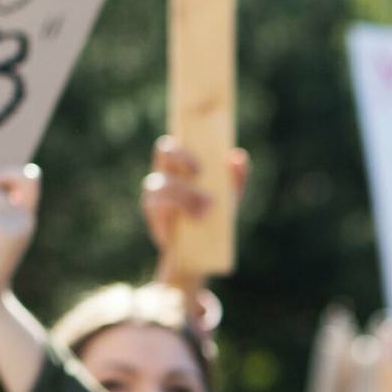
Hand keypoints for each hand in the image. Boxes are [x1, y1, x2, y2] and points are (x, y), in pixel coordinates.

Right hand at [142, 135, 248, 322]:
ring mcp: (155, 192)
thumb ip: (236, 178)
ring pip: (161, 181)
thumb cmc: (214, 218)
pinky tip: (196, 216)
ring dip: (185, 193)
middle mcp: (165, 173)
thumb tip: (238, 156)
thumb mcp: (230, 199)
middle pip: (163, 151)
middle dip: (181, 157)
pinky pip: (158, 204)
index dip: (183, 139)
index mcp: (182, 166)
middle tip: (200, 173)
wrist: (199, 253)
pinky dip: (178, 207)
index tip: (203, 154)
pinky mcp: (153, 212)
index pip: (177, 142)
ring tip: (209, 207)